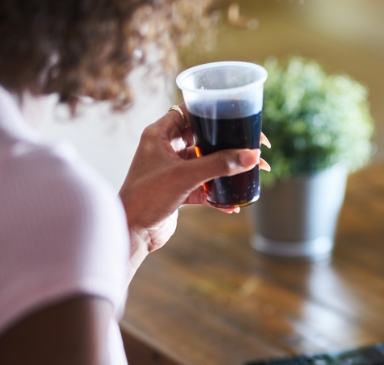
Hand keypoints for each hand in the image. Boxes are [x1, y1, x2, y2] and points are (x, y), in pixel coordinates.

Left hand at [118, 104, 269, 270]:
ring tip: (252, 172)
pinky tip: (234, 203)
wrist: (131, 232)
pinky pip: (205, 186)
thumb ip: (219, 165)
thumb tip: (252, 156)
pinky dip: (219, 193)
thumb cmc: (146, 198)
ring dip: (228, 169)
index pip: (190, 113)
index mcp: (160, 135)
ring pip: (207, 163)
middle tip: (252, 147)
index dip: (215, 112)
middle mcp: (166, 149)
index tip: (240, 117)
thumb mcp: (185, 177)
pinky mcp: (179, 190)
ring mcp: (173, 170)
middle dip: (229, 144)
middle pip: (204, 138)